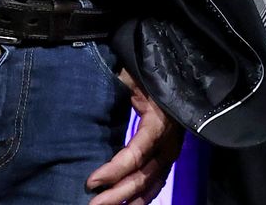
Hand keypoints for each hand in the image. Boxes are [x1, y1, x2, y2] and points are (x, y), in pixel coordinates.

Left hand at [88, 70, 182, 204]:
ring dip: (128, 200)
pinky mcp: (169, 156)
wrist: (179, 73)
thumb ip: (116, 90)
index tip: (91, 181)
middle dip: (116, 194)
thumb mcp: (131, 78)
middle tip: (92, 204)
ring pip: (151, 184)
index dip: (114, 170)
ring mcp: (172, 151)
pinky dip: (142, 197)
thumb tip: (86, 99)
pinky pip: (157, 183)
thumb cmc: (149, 73)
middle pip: (143, 176)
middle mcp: (169, 142)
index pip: (137, 153)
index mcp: (160, 121)